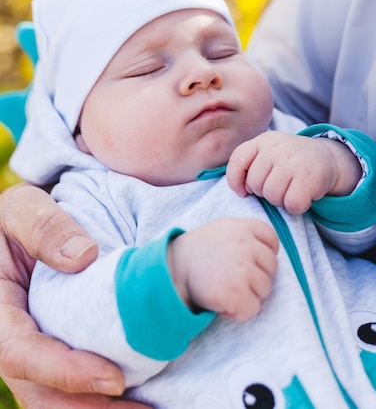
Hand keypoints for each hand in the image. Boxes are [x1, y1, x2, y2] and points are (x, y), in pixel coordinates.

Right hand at [0, 183, 150, 408]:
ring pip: (54, 403)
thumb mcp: (22, 208)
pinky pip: (69, 390)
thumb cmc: (17, 218)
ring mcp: (28, 353)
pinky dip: (100, 402)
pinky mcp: (49, 356)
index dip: (65, 371)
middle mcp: (8, 340)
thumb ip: (44, 226)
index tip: (114, 378)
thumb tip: (83, 257)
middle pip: (40, 395)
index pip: (21, 353)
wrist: (16, 232)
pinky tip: (140, 401)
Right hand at [167, 217, 278, 321]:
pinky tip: (222, 302)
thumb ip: (247, 234)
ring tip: (226, 288)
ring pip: (265, 289)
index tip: (248, 262)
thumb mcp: (223, 229)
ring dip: (248, 294)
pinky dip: (238, 311)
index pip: (272, 241)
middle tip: (231, 277)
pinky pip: (252, 309)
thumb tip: (271, 250)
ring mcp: (242, 270)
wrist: (172, 270)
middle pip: (271, 267)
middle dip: (256, 276)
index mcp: (244, 227)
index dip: (263, 255)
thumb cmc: (198, 252)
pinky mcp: (236, 293)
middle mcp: (246, 245)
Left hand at [226, 131, 360, 214]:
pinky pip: (291, 204)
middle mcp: (277, 147)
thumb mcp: (268, 153)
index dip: (235, 180)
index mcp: (263, 140)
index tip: (244, 190)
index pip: (237, 160)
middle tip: (279, 186)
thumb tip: (241, 190)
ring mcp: (293, 161)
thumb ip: (250, 165)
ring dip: (280, 201)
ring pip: (272, 196)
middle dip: (264, 192)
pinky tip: (302, 196)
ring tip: (290, 190)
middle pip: (255, 184)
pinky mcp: (308, 177)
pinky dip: (296, 207)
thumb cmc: (289, 161)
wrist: (326, 157)